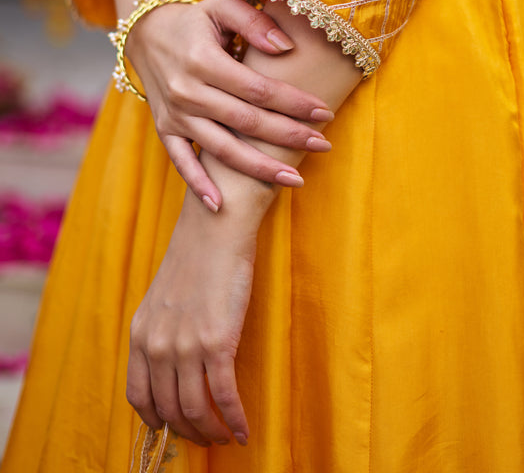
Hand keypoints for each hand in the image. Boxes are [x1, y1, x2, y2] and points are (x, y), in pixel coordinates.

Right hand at [125, 0, 333, 208]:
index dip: (294, 103)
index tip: (324, 113)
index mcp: (204, 60)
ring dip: (259, 168)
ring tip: (295, 179)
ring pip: (222, 149)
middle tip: (323, 146)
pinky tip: (220, 206)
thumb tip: (286, 48)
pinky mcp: (165, 129)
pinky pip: (181, 162)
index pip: (258, 89)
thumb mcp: (223, 7)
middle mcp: (187, 91)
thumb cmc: (196, 21)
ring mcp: (174, 114)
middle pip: (247, 122)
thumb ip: (256, 23)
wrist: (146, 34)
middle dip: (288, 136)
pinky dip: (198, 185)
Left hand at [126, 187, 265, 446]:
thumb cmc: (198, 257)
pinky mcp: (217, 342)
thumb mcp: (165, 297)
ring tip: (226, 437)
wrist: (217, 226)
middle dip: (189, 431)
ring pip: (195, 410)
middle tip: (207, 438)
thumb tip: (176, 365)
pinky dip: (234, 420)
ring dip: (212, 432)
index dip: (156, 420)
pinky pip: (223, 396)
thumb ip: (163, 330)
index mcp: (141, 333)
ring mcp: (185, 345)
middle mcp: (157, 344)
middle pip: (168, 410)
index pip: (138, 396)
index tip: (173, 427)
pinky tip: (244, 431)